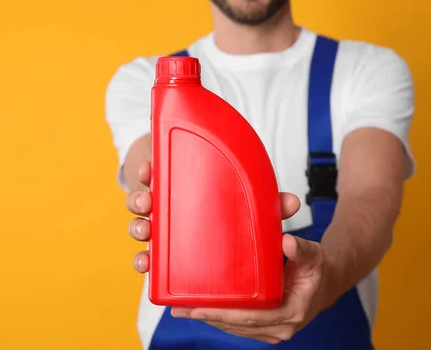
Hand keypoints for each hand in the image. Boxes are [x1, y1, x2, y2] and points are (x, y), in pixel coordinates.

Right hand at [126, 162, 304, 273]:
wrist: (246, 262)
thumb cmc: (243, 224)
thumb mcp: (257, 211)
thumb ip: (272, 205)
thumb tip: (292, 202)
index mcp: (186, 191)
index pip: (163, 175)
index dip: (150, 170)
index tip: (148, 167)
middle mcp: (171, 211)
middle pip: (145, 200)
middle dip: (139, 199)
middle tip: (147, 202)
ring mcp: (166, 237)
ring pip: (142, 228)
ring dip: (138, 229)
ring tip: (146, 232)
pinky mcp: (167, 262)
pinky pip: (150, 260)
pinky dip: (144, 261)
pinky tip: (147, 264)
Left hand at [170, 233, 333, 343]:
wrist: (325, 284)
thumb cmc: (316, 269)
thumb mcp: (313, 255)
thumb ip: (302, 249)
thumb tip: (287, 241)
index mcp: (291, 312)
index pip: (252, 317)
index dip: (224, 314)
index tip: (200, 307)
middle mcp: (280, 327)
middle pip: (237, 325)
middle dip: (208, 317)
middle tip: (181, 309)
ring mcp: (272, 330)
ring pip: (235, 328)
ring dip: (209, 319)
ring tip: (182, 310)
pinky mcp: (264, 328)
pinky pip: (239, 326)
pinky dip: (219, 319)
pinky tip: (200, 311)